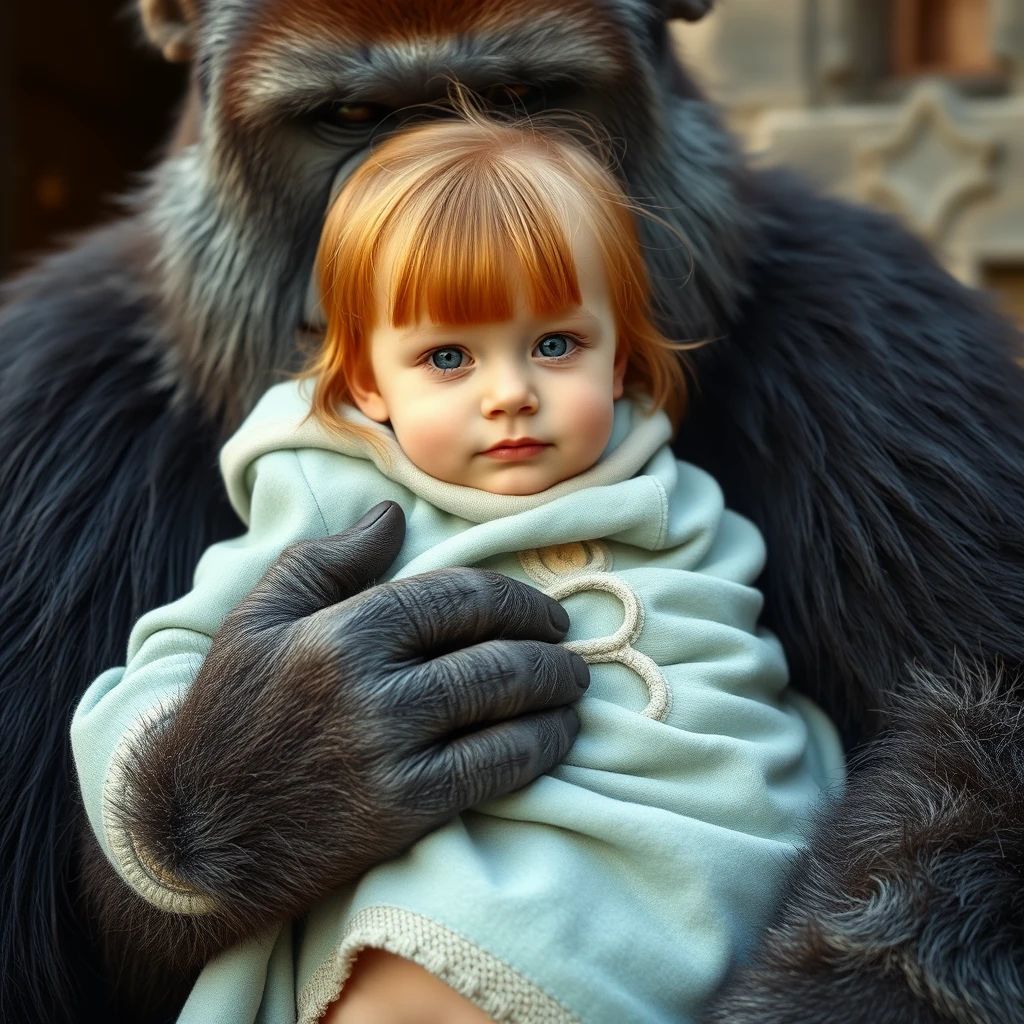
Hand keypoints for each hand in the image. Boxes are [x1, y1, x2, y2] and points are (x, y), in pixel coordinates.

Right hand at [114, 501, 587, 939]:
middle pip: (495, 653)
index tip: (543, 613)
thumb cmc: (230, 713)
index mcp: (342, 631)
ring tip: (573, 688)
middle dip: (549, 647)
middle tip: (569, 649)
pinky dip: (541, 748)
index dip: (515, 600)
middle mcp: (372, 688)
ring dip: (557, 694)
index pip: (457, 597)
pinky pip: (496, 770)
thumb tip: (392, 515)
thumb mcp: (258, 619)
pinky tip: (556, 737)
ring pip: (505, 708)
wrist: (197, 832)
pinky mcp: (404, 812)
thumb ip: (328, 559)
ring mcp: (391, 753)